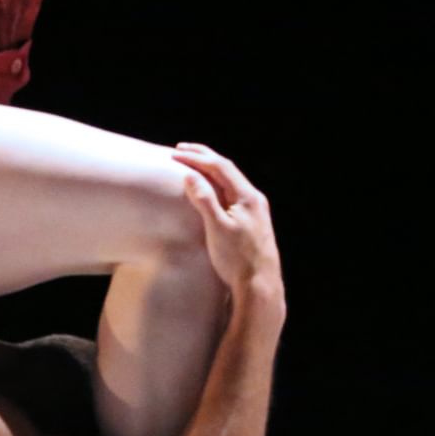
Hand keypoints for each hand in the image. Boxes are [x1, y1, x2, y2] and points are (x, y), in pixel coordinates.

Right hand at [171, 142, 283, 303]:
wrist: (259, 285)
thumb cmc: (237, 259)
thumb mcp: (217, 228)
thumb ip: (205, 200)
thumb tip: (190, 175)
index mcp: (248, 197)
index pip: (220, 167)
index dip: (198, 158)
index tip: (175, 154)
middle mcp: (255, 200)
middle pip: (228, 170)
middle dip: (204, 157)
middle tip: (181, 149)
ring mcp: (256, 211)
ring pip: (231, 181)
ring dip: (211, 170)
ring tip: (193, 164)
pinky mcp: (253, 222)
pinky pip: (233, 193)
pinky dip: (218, 184)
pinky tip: (210, 190)